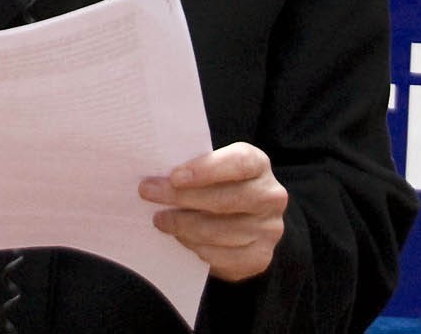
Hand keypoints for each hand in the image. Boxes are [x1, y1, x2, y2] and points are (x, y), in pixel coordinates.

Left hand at [140, 142, 287, 282]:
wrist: (246, 219)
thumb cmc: (221, 185)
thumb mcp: (214, 167)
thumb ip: (194, 167)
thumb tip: (156, 176)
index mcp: (259, 165)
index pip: (238, 163)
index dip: (206, 170)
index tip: (174, 176)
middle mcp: (271, 196)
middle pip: (225, 200)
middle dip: (182, 197)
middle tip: (149, 193)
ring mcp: (268, 229)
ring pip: (219, 231)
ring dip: (183, 226)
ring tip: (160, 220)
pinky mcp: (259, 257)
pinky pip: (222, 257)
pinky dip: (196, 248)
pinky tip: (180, 238)